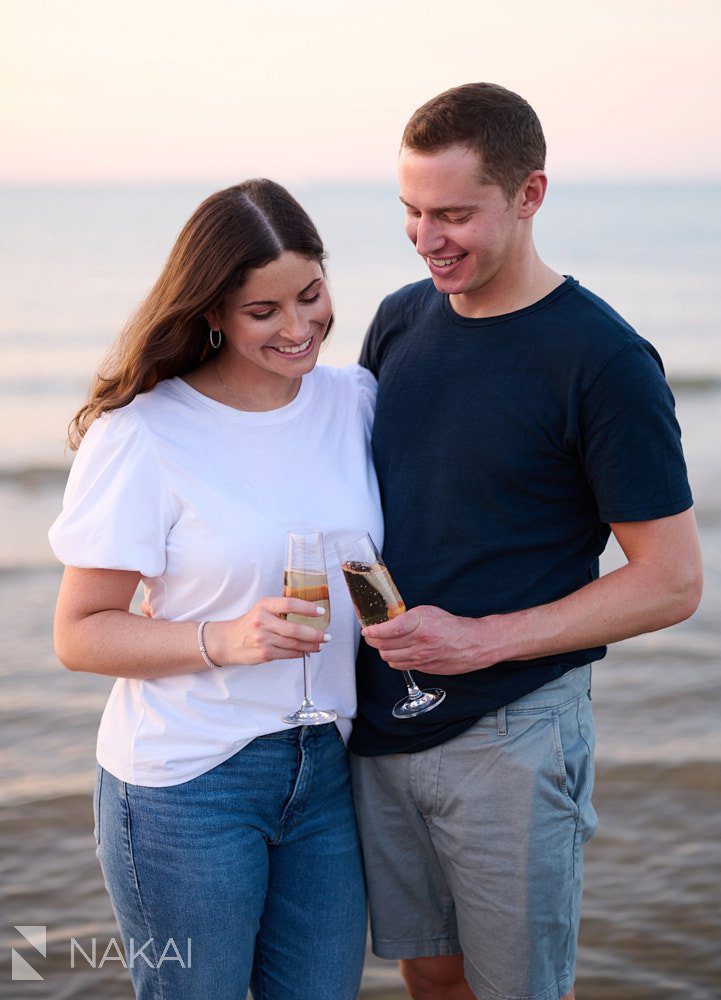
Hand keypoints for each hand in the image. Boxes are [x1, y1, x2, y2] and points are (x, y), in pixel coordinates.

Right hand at [205, 597, 329, 666]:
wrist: (227, 641)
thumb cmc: (249, 624)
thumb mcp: (262, 610)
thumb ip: (281, 610)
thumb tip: (309, 614)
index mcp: (264, 606)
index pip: (290, 604)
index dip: (307, 608)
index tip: (321, 611)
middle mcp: (262, 621)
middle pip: (295, 629)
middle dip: (315, 634)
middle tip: (326, 636)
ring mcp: (262, 639)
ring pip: (293, 644)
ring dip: (310, 646)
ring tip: (319, 645)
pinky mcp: (264, 653)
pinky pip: (287, 654)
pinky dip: (299, 653)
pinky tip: (306, 651)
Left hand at [362, 605, 502, 675]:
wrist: (474, 643)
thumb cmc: (452, 625)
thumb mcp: (428, 612)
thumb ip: (407, 617)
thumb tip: (388, 621)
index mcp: (419, 624)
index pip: (387, 630)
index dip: (373, 631)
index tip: (367, 629)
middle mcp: (418, 643)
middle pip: (383, 646)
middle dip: (373, 641)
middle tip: (371, 635)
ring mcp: (420, 658)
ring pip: (389, 658)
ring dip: (383, 651)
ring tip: (384, 643)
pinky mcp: (424, 668)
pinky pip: (400, 666)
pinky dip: (394, 659)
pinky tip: (397, 652)